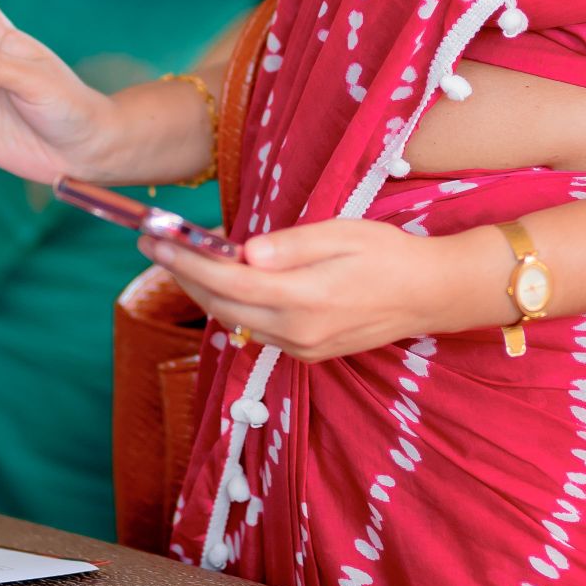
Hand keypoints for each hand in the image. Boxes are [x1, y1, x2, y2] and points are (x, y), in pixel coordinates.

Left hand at [142, 217, 505, 364]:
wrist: (430, 295)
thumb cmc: (389, 253)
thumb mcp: (343, 232)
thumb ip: (290, 244)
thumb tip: (242, 250)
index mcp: (305, 298)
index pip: (227, 280)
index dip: (185, 260)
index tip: (155, 239)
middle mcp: (298, 331)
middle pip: (221, 306)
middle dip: (183, 276)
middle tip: (155, 245)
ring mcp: (303, 348)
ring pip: (235, 322)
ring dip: (203, 292)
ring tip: (180, 260)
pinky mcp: (308, 354)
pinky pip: (256, 331)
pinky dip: (231, 307)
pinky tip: (222, 283)